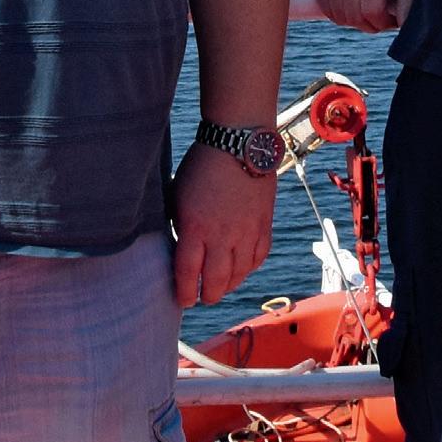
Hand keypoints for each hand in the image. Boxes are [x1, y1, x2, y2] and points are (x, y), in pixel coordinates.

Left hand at [172, 144, 276, 308]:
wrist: (237, 142)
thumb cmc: (201, 164)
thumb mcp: (178, 195)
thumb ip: (180, 224)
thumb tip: (179, 246)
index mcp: (195, 228)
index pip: (188, 274)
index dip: (184, 293)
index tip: (182, 300)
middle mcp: (222, 235)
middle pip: (216, 282)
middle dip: (207, 296)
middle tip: (201, 298)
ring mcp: (246, 232)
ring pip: (239, 274)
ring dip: (228, 286)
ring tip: (220, 288)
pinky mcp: (263, 225)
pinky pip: (258, 257)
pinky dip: (248, 268)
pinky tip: (240, 269)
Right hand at [314, 0, 416, 33]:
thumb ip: (410, 2)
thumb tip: (403, 27)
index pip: (372, 11)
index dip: (384, 23)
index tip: (391, 17)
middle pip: (355, 17)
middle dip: (370, 25)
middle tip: (380, 15)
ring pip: (340, 17)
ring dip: (355, 21)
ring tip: (367, 8)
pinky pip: (327, 10)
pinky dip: (341, 15)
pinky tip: (354, 5)